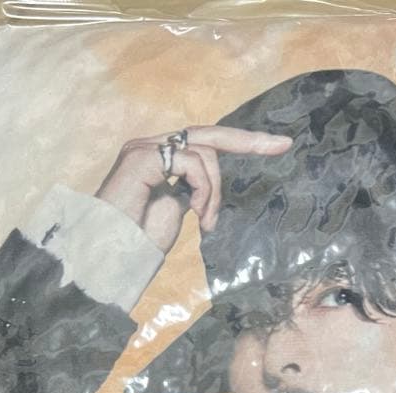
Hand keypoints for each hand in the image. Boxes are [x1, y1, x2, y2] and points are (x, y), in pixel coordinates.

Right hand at [95, 125, 291, 253]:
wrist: (112, 255)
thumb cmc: (139, 242)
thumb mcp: (174, 212)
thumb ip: (190, 192)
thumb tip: (207, 188)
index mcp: (159, 157)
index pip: (203, 143)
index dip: (239, 142)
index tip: (277, 145)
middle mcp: (151, 146)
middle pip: (209, 134)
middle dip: (249, 140)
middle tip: (283, 145)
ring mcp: (145, 148)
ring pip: (206, 153)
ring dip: (214, 193)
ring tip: (205, 222)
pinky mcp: (143, 156)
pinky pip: (192, 163)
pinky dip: (204, 190)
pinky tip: (196, 215)